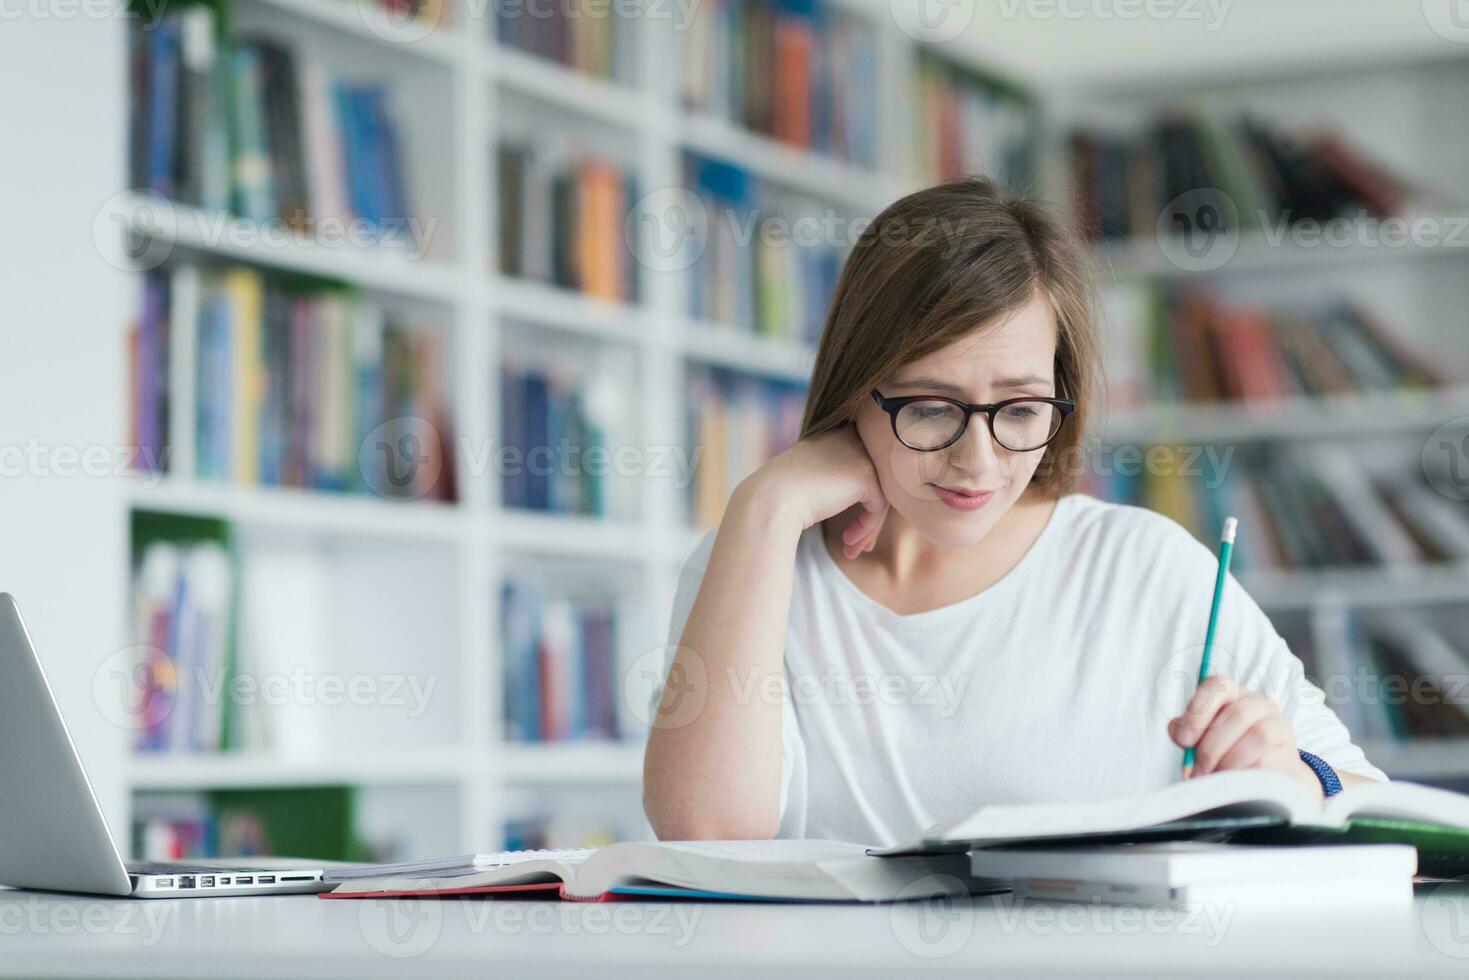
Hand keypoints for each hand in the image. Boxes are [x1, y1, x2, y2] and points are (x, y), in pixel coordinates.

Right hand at [737, 426, 888, 558]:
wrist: (771, 500)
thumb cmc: (781, 495)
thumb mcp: (808, 477)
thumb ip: (832, 478)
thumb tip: (854, 497)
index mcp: (834, 435)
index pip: (860, 469)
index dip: (858, 501)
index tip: (847, 527)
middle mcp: (850, 439)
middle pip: (873, 483)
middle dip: (868, 518)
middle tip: (856, 543)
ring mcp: (859, 455)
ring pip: (878, 496)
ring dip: (868, 527)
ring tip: (852, 549)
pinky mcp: (865, 474)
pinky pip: (877, 507)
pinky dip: (866, 527)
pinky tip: (847, 541)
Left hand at [1168, 675, 1322, 797]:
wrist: (1268, 774)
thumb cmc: (1228, 750)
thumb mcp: (1204, 736)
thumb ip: (1186, 731)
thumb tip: (1177, 732)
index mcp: (1233, 693)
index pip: (1217, 685)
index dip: (1198, 711)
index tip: (1184, 741)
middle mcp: (1260, 703)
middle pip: (1239, 713)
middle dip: (1212, 746)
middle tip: (1197, 770)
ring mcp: (1280, 726)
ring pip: (1259, 735)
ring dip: (1231, 761)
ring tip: (1216, 777)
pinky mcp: (1291, 753)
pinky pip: (1271, 760)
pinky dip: (1247, 773)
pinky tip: (1234, 782)